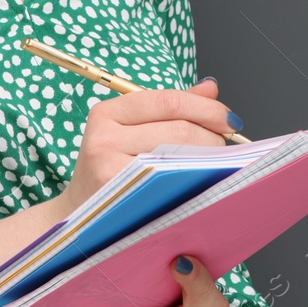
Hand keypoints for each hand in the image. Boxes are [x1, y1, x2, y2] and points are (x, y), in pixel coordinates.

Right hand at [54, 77, 240, 214]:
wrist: (79, 218)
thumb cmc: (112, 172)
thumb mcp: (133, 132)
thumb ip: (171, 109)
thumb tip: (210, 88)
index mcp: (108, 112)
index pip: (168, 101)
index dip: (206, 108)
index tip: (229, 119)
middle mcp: (104, 136)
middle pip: (178, 129)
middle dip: (212, 136)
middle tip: (224, 148)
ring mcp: (108, 167)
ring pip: (178, 155)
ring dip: (207, 158)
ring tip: (214, 164)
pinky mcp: (118, 195)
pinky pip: (169, 183)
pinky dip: (192, 180)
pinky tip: (200, 182)